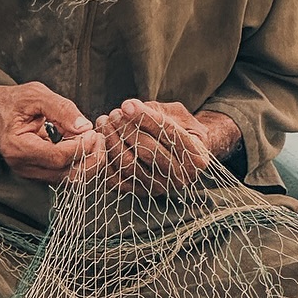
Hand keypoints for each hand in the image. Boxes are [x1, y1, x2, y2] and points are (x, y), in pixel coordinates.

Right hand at [0, 76, 103, 182]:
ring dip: (87, 162)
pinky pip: (63, 174)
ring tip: (95, 140)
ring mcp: (29, 172)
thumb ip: (62, 109)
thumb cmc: (10, 101)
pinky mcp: (36, 172)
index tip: (94, 132)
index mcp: (18, 148)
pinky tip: (84, 145)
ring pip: (67, 179)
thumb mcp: (36, 95)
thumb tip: (86, 127)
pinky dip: (78, 162)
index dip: (81, 147)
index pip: (58, 157)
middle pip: (66, 175)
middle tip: (101, 138)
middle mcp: (23, 166)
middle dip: (90, 159)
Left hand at [95, 99, 237, 192]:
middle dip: (126, 129)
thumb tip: (127, 108)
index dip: (145, 118)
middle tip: (114, 114)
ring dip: (112, 141)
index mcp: (196, 157)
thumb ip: (154, 110)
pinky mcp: (139, 193)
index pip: (168, 134)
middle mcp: (180, 177)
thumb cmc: (179, 129)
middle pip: (147, 151)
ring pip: (129, 165)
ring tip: (105, 122)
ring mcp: (158, 188)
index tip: (127, 105)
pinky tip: (102, 140)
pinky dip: (105, 159)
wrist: (181, 155)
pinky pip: (115, 180)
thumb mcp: (176, 115)